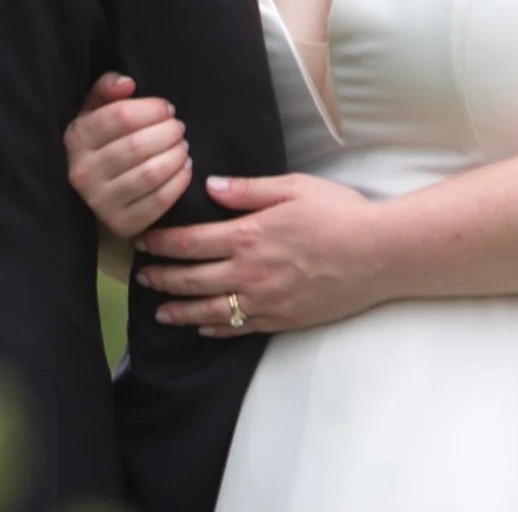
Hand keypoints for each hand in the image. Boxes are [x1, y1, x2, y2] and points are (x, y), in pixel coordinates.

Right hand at [65, 72, 191, 238]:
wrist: (96, 190)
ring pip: (150, 173)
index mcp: (76, 139)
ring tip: (183, 147)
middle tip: (179, 128)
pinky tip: (184, 169)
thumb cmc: (103, 142)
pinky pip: (159, 201)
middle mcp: (83, 173)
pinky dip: (179, 182)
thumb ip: (107, 89)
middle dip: (169, 132)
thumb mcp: (96, 111)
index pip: (120, 116)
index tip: (168, 108)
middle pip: (138, 145)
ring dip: (176, 156)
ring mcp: (100, 202)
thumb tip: (128, 83)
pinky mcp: (122, 224)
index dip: (152, 109)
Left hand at [134, 173, 385, 335]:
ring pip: (209, 311)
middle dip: (160, 279)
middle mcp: (249, 272)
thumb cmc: (338, 213)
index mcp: (247, 235)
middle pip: (190, 280)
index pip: (188, 243)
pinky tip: (203, 328)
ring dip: (179, 311)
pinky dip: (216, 330)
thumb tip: (211, 187)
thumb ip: (248, 190)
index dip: (159, 244)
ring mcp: (264, 300)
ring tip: (160, 312)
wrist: (378, 254)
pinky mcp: (282, 319)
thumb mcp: (292, 187)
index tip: (140, 242)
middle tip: (141, 279)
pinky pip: (239, 328)